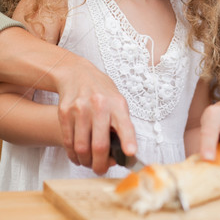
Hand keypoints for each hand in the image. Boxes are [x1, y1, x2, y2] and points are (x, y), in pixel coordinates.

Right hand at [56, 58, 136, 174]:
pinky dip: (74, 155)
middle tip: (101, 169)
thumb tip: (122, 153)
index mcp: (117, 104)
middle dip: (101, 165)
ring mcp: (80, 109)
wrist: (77, 74)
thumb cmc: (102, 92)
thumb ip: (121, 124)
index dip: (128, 141)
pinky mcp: (64, 113)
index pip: (124, 125)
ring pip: (81, 148)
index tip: (131, 153)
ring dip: (86, 162)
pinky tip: (79, 156)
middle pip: (99, 145)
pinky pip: (68, 143)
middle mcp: (99, 105)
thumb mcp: (117, 101)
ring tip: (90, 163)